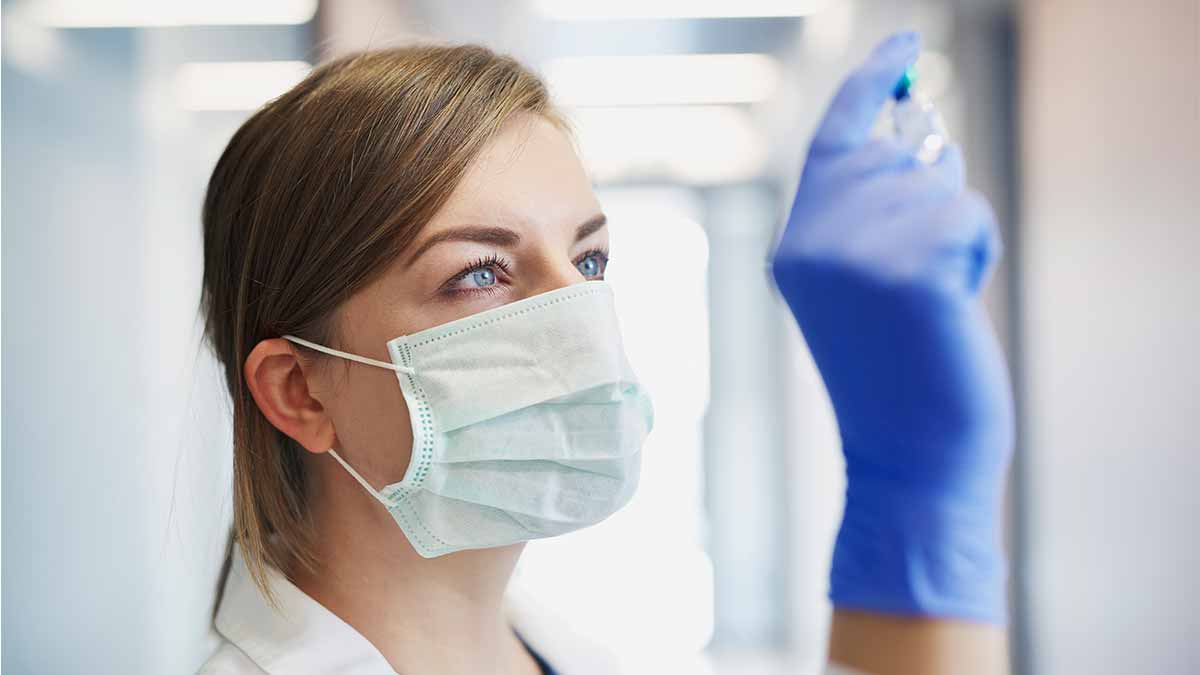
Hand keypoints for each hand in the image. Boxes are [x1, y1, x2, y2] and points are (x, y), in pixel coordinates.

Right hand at [771, 32, 1013, 622]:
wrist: (908, 459)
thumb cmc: (899, 372)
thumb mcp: (865, 283)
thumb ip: (872, 210)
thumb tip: (922, 128)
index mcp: (795, 245)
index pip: (835, 137)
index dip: (871, 82)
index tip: (904, 45)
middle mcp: (813, 241)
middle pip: (897, 154)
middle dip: (929, 194)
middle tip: (926, 269)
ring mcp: (857, 255)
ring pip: (939, 184)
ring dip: (955, 232)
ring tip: (932, 299)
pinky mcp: (910, 270)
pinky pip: (969, 214)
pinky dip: (976, 251)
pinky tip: (953, 303)